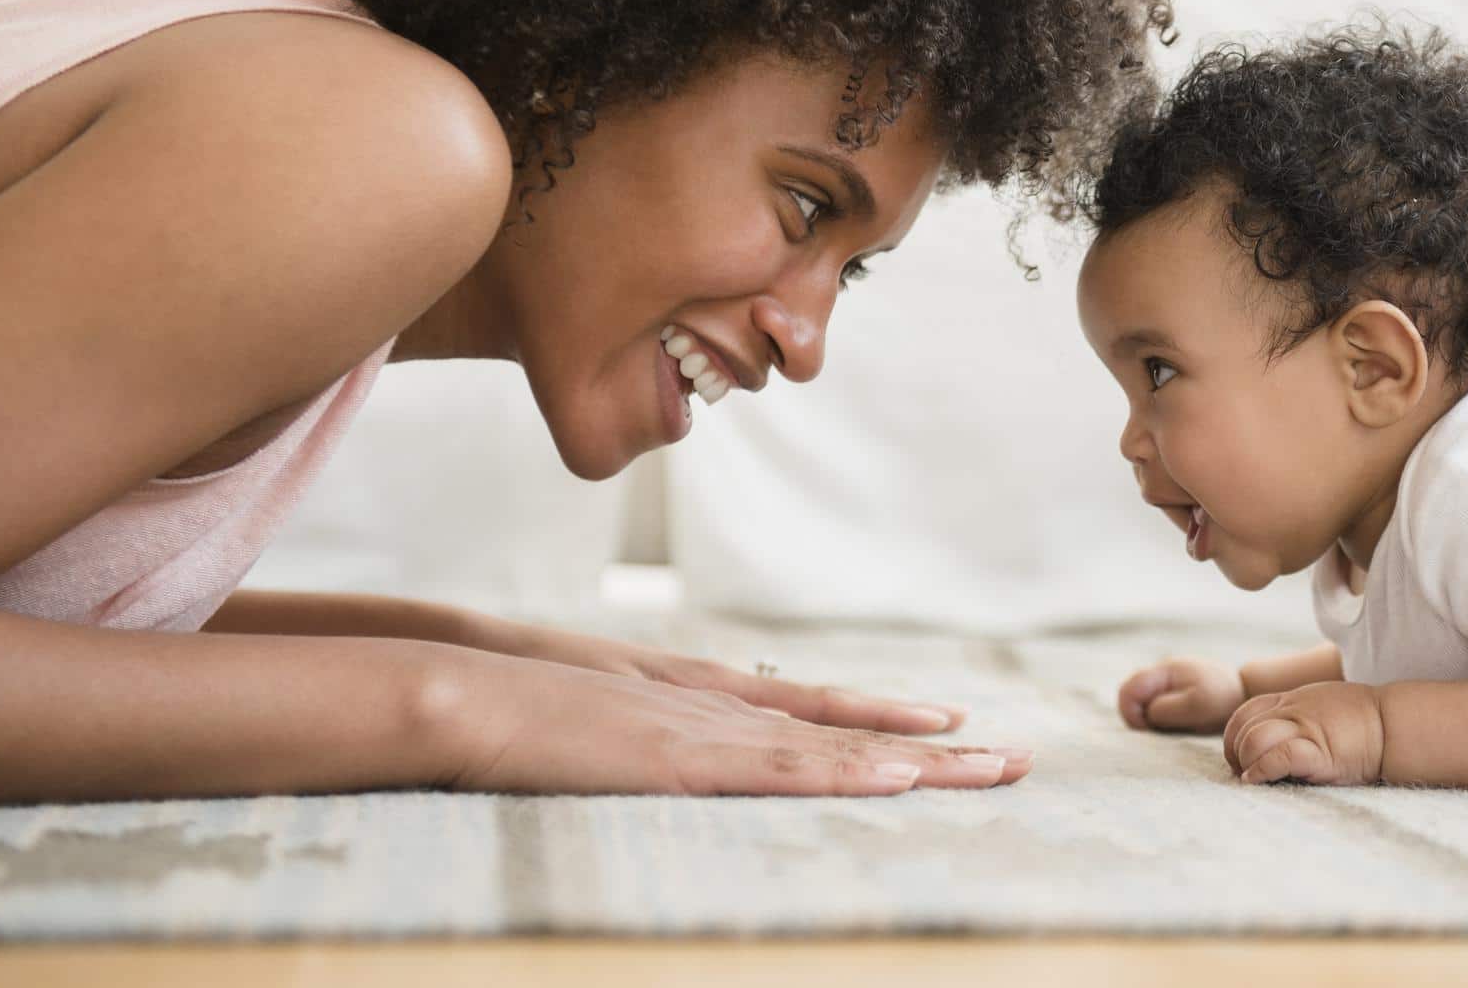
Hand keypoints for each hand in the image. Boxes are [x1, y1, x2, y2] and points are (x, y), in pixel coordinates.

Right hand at [430, 644, 1031, 796]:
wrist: (452, 688)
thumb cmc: (502, 702)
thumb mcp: (583, 708)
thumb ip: (628, 722)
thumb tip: (650, 744)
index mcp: (694, 697)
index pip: (806, 708)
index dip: (878, 715)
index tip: (943, 719)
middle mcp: (718, 708)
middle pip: (844, 728)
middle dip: (933, 746)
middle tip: (1015, 758)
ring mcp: (705, 733)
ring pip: (835, 750)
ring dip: (921, 762)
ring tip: (995, 769)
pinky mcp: (683, 763)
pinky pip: (782, 773)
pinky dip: (845, 772)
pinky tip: (901, 778)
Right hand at [1117, 657, 1246, 732]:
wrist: (1244, 693)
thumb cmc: (1223, 699)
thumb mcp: (1197, 705)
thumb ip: (1166, 708)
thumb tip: (1145, 713)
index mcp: (1164, 671)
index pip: (1128, 690)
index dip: (1131, 713)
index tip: (1149, 728)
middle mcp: (1159, 674)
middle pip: (1129, 696)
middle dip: (1138, 717)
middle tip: (1162, 730)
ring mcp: (1163, 683)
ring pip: (1138, 703)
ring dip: (1148, 719)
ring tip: (1173, 727)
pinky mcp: (1169, 693)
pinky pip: (1151, 707)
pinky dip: (1157, 719)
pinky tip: (1177, 724)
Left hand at [1223, 681, 1384, 785]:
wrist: (1393, 726)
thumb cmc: (1359, 722)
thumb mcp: (1318, 707)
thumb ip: (1293, 716)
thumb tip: (1269, 735)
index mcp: (1290, 700)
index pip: (1244, 712)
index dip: (1233, 736)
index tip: (1239, 757)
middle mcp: (1293, 711)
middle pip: (1244, 727)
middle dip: (1236, 754)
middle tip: (1244, 773)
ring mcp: (1306, 730)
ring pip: (1255, 739)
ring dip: (1246, 763)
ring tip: (1251, 779)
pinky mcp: (1320, 753)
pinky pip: (1280, 756)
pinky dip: (1262, 770)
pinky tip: (1258, 780)